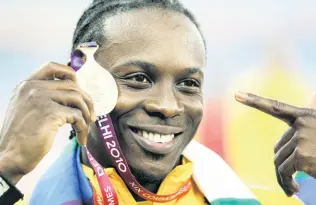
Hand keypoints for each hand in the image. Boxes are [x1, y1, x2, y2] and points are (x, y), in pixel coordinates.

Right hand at [0, 62, 95, 183]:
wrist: (10, 157)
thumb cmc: (22, 137)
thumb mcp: (27, 109)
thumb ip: (43, 97)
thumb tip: (73, 94)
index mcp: (26, 84)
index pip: (53, 66)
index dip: (71, 75)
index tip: (80, 89)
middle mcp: (33, 87)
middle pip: (72, 85)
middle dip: (87, 101)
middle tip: (91, 116)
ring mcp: (41, 99)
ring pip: (78, 99)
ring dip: (87, 114)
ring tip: (87, 127)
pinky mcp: (50, 113)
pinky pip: (78, 116)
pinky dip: (83, 128)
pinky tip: (81, 138)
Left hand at [235, 91, 315, 196]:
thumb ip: (303, 131)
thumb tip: (290, 138)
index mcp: (305, 116)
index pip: (275, 107)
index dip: (254, 100)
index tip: (236, 94)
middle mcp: (302, 124)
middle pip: (277, 146)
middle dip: (282, 163)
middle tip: (289, 177)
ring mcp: (302, 139)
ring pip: (278, 160)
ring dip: (282, 176)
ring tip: (290, 186)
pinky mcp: (303, 156)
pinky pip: (283, 171)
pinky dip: (285, 182)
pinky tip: (293, 190)